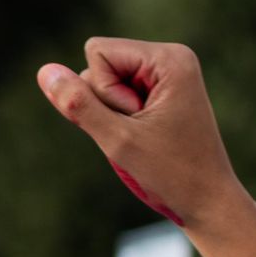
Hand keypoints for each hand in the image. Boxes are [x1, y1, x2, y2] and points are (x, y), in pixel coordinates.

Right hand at [36, 38, 249, 234]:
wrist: (210, 203)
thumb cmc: (173, 175)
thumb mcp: (118, 140)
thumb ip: (79, 105)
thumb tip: (45, 72)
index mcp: (170, 58)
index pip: (97, 53)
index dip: (104, 93)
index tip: (138, 121)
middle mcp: (172, 58)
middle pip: (100, 66)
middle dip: (109, 104)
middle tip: (145, 134)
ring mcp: (169, 75)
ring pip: (105, 84)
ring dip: (114, 116)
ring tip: (148, 138)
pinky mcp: (163, 92)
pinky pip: (118, 96)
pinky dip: (122, 120)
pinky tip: (147, 138)